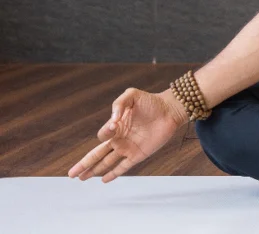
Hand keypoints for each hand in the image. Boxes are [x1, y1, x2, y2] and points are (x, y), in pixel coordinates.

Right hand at [68, 87, 188, 183]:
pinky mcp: (139, 155)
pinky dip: (113, 174)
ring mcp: (128, 148)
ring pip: (106, 163)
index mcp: (115, 126)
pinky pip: (123, 167)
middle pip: (97, 155)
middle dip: (84, 164)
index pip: (102, 136)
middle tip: (71, 174)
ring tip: (81, 179)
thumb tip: (113, 122)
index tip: (115, 125)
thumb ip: (118, 105)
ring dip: (94, 171)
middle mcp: (119, 139)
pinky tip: (104, 180)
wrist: (170, 109)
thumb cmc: (151, 101)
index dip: (105, 132)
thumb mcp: (131, 95)